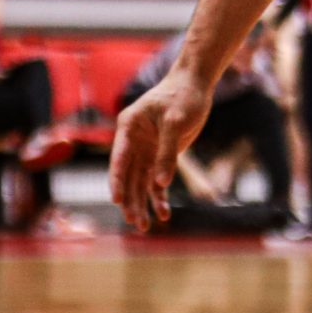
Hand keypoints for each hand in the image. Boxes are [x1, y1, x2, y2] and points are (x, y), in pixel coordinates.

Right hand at [110, 73, 213, 228]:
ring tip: (144, 226)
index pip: (119, 159)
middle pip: (127, 176)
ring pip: (140, 182)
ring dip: (142, 203)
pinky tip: (163, 214)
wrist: (195, 86)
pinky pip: (156, 181)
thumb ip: (168, 153)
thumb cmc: (183, 97)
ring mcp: (146, 150)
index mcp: (129, 128)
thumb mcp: (176, 122)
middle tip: (135, 222)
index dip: (117, 181)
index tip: (116, 200)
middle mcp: (133, 141)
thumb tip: (161, 183)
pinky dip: (159, 197)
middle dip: (130, 200)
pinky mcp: (160, 156)